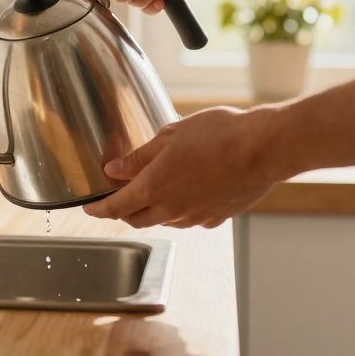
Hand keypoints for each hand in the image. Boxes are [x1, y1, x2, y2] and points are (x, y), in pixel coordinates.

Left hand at [83, 106, 294, 228]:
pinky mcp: (217, 217)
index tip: (90, 210)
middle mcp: (173, 208)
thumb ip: (139, 157)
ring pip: (165, 220)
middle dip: (124, 211)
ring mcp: (196, 216)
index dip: (99, 210)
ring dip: (153, 210)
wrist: (264, 149)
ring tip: (156, 189)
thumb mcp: (170, 136)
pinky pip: (191, 218)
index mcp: (155, 187)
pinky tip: (188, 191)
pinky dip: (181, 209)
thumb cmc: (219, 135)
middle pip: (137, 219)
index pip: (116, 207)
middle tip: (119, 198)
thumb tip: (114, 169)